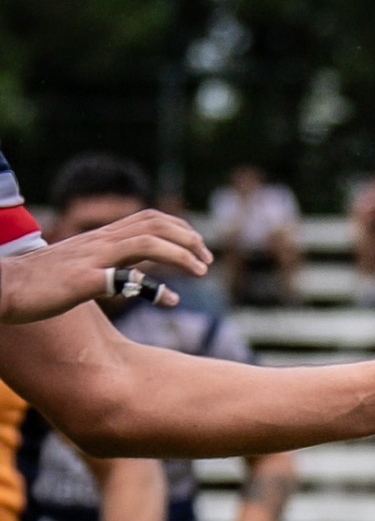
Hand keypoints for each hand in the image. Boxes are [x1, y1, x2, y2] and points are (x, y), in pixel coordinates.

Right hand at [0, 209, 211, 322]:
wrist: (4, 287)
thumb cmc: (41, 283)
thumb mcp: (84, 271)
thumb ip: (114, 271)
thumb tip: (148, 286)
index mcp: (99, 239)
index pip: (145, 219)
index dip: (177, 229)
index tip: (197, 247)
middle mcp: (99, 242)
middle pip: (152, 224)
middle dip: (187, 237)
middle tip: (207, 258)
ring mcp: (93, 258)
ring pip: (146, 242)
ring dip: (181, 254)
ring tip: (202, 271)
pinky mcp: (85, 280)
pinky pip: (126, 278)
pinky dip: (155, 288)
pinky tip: (171, 301)